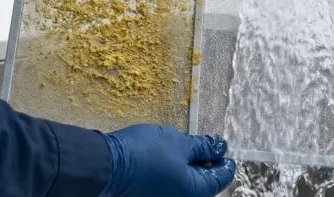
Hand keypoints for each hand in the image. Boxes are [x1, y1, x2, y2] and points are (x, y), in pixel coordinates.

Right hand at [100, 125, 235, 196]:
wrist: (107, 166)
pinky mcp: (150, 196)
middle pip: (203, 186)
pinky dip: (175, 176)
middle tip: (208, 150)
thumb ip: (203, 147)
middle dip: (207, 168)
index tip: (227, 153)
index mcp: (195, 192)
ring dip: (190, 172)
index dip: (225, 164)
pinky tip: (170, 161)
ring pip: (185, 188)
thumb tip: (221, 147)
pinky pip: (171, 188)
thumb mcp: (179, 143)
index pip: (219, 179)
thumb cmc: (146, 153)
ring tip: (187, 153)